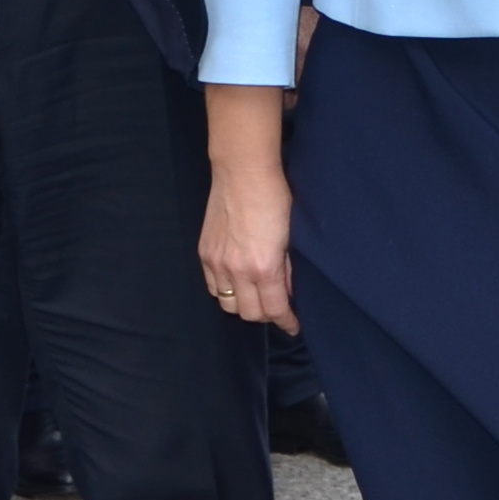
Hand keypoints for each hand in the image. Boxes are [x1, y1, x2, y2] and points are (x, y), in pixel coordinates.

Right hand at [197, 155, 297, 331]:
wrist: (242, 173)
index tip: (294, 326)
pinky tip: (237, 282)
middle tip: (277, 308)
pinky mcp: (204, 253)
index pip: (274, 310)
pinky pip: (212, 286)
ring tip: (257, 296)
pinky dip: (225, 291)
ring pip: (227, 304)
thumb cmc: (275, 198)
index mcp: (263, 267)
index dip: (286, 322)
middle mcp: (237, 271)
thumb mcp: (291, 236)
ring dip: (243, 305)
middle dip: (266, 315)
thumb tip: (288, 292)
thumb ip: (288, 268)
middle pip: (249, 313)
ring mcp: (217, 263)